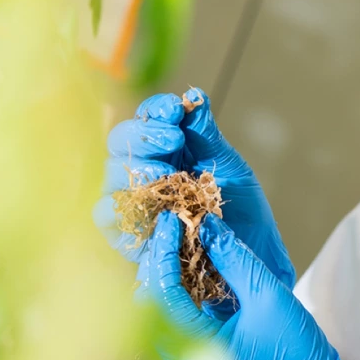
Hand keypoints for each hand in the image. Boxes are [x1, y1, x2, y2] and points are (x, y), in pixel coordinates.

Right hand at [93, 89, 294, 314]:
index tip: (176, 112)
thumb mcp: (230, 169)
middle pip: (119, 143)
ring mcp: (135, 203)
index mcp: (167, 151)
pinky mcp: (130, 235)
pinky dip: (119, 208)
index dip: (154, 111)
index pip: (146, 120)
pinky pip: (106, 217)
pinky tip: (150, 206)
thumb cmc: (244, 215)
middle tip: (174, 142)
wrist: (253, 263)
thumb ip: (206, 136)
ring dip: (134, 170)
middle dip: (143, 137)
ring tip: (166, 176)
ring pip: (110, 176)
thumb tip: (194, 96)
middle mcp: (145, 173)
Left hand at [137, 212, 341, 359]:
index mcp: (195, 342)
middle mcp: (183, 350)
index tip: (170, 221)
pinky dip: (175, 282)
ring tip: (173, 237)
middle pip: (153, 295)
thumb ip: (235, 259)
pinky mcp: (197, 345)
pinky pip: (174, 309)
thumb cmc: (295, 349)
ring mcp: (187, 349)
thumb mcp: (267, 297)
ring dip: (164, 267)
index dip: (164, 250)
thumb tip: (209, 226)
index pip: (162, 289)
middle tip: (168, 224)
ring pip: (159, 302)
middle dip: (159, 255)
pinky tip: (184, 260)